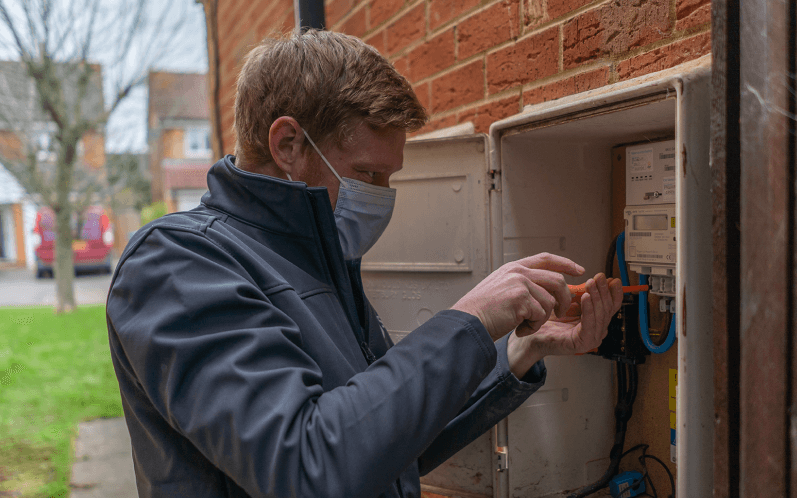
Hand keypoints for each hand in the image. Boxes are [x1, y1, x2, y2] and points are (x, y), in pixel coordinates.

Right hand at [451, 253, 584, 341]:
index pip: (546, 259)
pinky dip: (533, 327)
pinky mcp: (521, 299)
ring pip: (550, 302)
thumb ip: (521, 283)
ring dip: (541, 318)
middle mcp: (518, 272)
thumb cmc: (482, 311)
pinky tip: (518, 329)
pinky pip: (541, 315)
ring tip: (525, 324)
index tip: (579, 270)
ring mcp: (520, 284)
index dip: (565, 264)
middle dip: (563, 299)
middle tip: (560, 312)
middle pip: (556, 281)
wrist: (469, 321)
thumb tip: (546, 290)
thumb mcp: (501, 288)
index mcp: (514, 267)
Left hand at [506, 274, 622, 377]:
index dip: (613, 292)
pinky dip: (589, 310)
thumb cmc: (548, 318)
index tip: (612, 279)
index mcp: (596, 320)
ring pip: (600, 316)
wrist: (531, 332)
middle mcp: (597, 330)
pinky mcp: (583, 344)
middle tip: (599, 277)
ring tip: (591, 284)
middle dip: (603, 291)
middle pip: (607, 309)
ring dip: (596, 298)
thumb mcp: (569, 301)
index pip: (611, 306)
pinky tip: (586, 298)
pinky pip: (589, 325)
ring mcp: (591, 338)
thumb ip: (582, 293)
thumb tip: (596, 279)